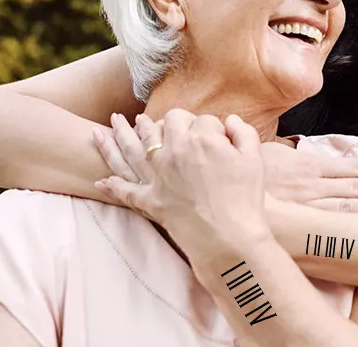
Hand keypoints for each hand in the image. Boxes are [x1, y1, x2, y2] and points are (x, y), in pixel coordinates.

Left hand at [94, 109, 270, 259]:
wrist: (231, 237)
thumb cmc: (246, 198)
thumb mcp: (255, 159)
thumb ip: (243, 133)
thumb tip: (231, 120)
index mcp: (202, 138)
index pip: (204, 120)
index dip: (214, 126)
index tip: (219, 135)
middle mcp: (175, 151)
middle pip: (168, 122)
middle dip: (171, 119)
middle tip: (171, 121)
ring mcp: (159, 175)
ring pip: (137, 146)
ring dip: (126, 133)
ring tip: (116, 123)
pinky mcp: (151, 200)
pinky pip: (126, 190)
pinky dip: (112, 186)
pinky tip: (102, 181)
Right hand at [95, 114, 357, 214]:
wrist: (216, 192)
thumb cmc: (239, 173)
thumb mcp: (263, 154)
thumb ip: (283, 152)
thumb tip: (293, 147)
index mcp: (307, 167)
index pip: (352, 169)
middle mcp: (314, 186)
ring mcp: (308, 206)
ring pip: (353, 205)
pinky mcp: (300, 220)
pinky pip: (335, 221)